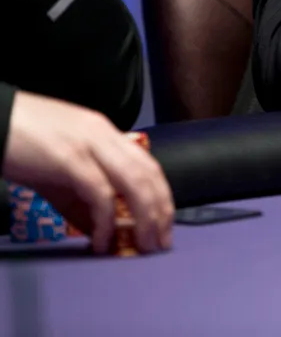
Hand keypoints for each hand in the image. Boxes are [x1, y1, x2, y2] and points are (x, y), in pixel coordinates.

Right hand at [2, 91, 174, 253]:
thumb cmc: (19, 144)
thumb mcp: (57, 172)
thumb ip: (80, 200)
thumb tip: (100, 231)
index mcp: (104, 133)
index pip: (147, 165)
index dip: (161, 196)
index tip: (164, 224)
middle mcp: (104, 134)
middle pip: (149, 175)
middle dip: (161, 211)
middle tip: (161, 242)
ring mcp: (89, 144)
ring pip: (135, 182)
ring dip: (145, 218)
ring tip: (144, 245)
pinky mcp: (69, 158)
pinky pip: (100, 193)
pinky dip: (107, 220)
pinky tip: (104, 241)